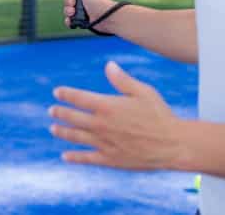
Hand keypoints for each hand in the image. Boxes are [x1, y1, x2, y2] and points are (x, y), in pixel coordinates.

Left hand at [48, 61, 186, 170]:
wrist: (172, 145)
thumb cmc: (159, 115)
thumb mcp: (142, 91)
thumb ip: (122, 80)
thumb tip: (108, 65)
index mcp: (107, 105)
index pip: (78, 98)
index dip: (65, 94)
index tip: (57, 92)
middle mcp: (101, 124)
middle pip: (73, 117)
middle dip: (60, 113)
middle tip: (51, 110)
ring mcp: (104, 143)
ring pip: (76, 137)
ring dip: (62, 132)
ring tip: (53, 128)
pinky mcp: (110, 159)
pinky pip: (87, 158)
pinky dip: (74, 157)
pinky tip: (65, 156)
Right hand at [63, 0, 115, 28]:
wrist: (104, 16)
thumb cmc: (98, 0)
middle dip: (68, 1)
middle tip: (73, 2)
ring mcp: (84, 10)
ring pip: (68, 10)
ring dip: (68, 10)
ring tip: (73, 12)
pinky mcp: (82, 20)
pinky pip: (70, 20)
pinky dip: (69, 20)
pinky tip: (71, 19)